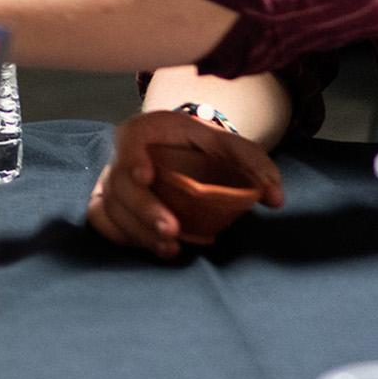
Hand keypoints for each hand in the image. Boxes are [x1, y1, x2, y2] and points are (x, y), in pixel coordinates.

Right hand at [86, 111, 284, 258]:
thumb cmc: (204, 147)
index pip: (130, 138)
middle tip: (172, 231)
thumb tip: (275, 199)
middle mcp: (122, 154)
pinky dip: (123, 236)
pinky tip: (154, 247)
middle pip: (119, 181)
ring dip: (138, 231)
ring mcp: (111, 179)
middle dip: (144, 210)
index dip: (132, 157)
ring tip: (170, 248)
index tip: (146, 176)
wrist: (182, 148)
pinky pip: (102, 219)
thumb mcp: (230, 146)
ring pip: (111, 206)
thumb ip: (254, 166)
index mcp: (148, 130)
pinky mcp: (108, 200)